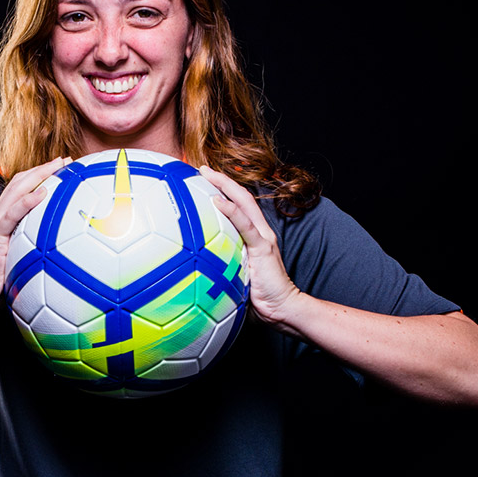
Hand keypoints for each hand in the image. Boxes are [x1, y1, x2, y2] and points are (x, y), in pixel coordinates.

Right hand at [0, 157, 70, 308]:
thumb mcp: (16, 255)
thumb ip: (30, 245)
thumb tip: (55, 247)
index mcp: (3, 217)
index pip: (22, 189)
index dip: (40, 175)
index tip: (62, 168)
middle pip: (21, 182)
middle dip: (43, 168)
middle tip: (66, 160)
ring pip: (17, 190)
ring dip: (39, 175)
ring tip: (57, 166)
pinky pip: (12, 214)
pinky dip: (28, 201)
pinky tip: (43, 193)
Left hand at [199, 165, 301, 328]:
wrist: (282, 308)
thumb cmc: (259, 297)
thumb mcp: (237, 276)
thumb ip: (223, 265)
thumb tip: (195, 268)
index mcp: (254, 237)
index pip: (239, 206)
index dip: (224, 190)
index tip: (203, 181)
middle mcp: (260, 232)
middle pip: (241, 196)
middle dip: (221, 179)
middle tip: (201, 168)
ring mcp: (262, 238)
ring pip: (244, 203)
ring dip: (224, 185)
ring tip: (205, 174)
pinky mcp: (262, 249)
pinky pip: (245, 225)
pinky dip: (230, 211)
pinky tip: (216, 201)